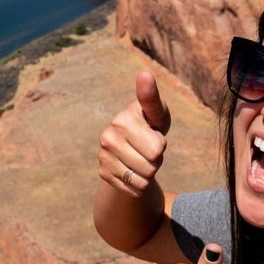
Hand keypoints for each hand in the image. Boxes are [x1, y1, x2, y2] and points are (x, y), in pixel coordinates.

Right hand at [98, 72, 171, 197]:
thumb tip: (145, 74)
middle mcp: (108, 138)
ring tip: (142, 157)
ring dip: (149, 172)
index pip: (157, 149)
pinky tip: (135, 169)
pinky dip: (140, 184)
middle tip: (148, 147)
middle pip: (152, 166)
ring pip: (144, 180)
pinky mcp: (103, 173)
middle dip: (156, 159)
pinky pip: (134, 189)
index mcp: (122, 120)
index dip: (160, 144)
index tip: (151, 132)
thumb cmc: (150, 123)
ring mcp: (103, 157)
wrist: (133, 144)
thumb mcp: (156, 111)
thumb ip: (152, 97)